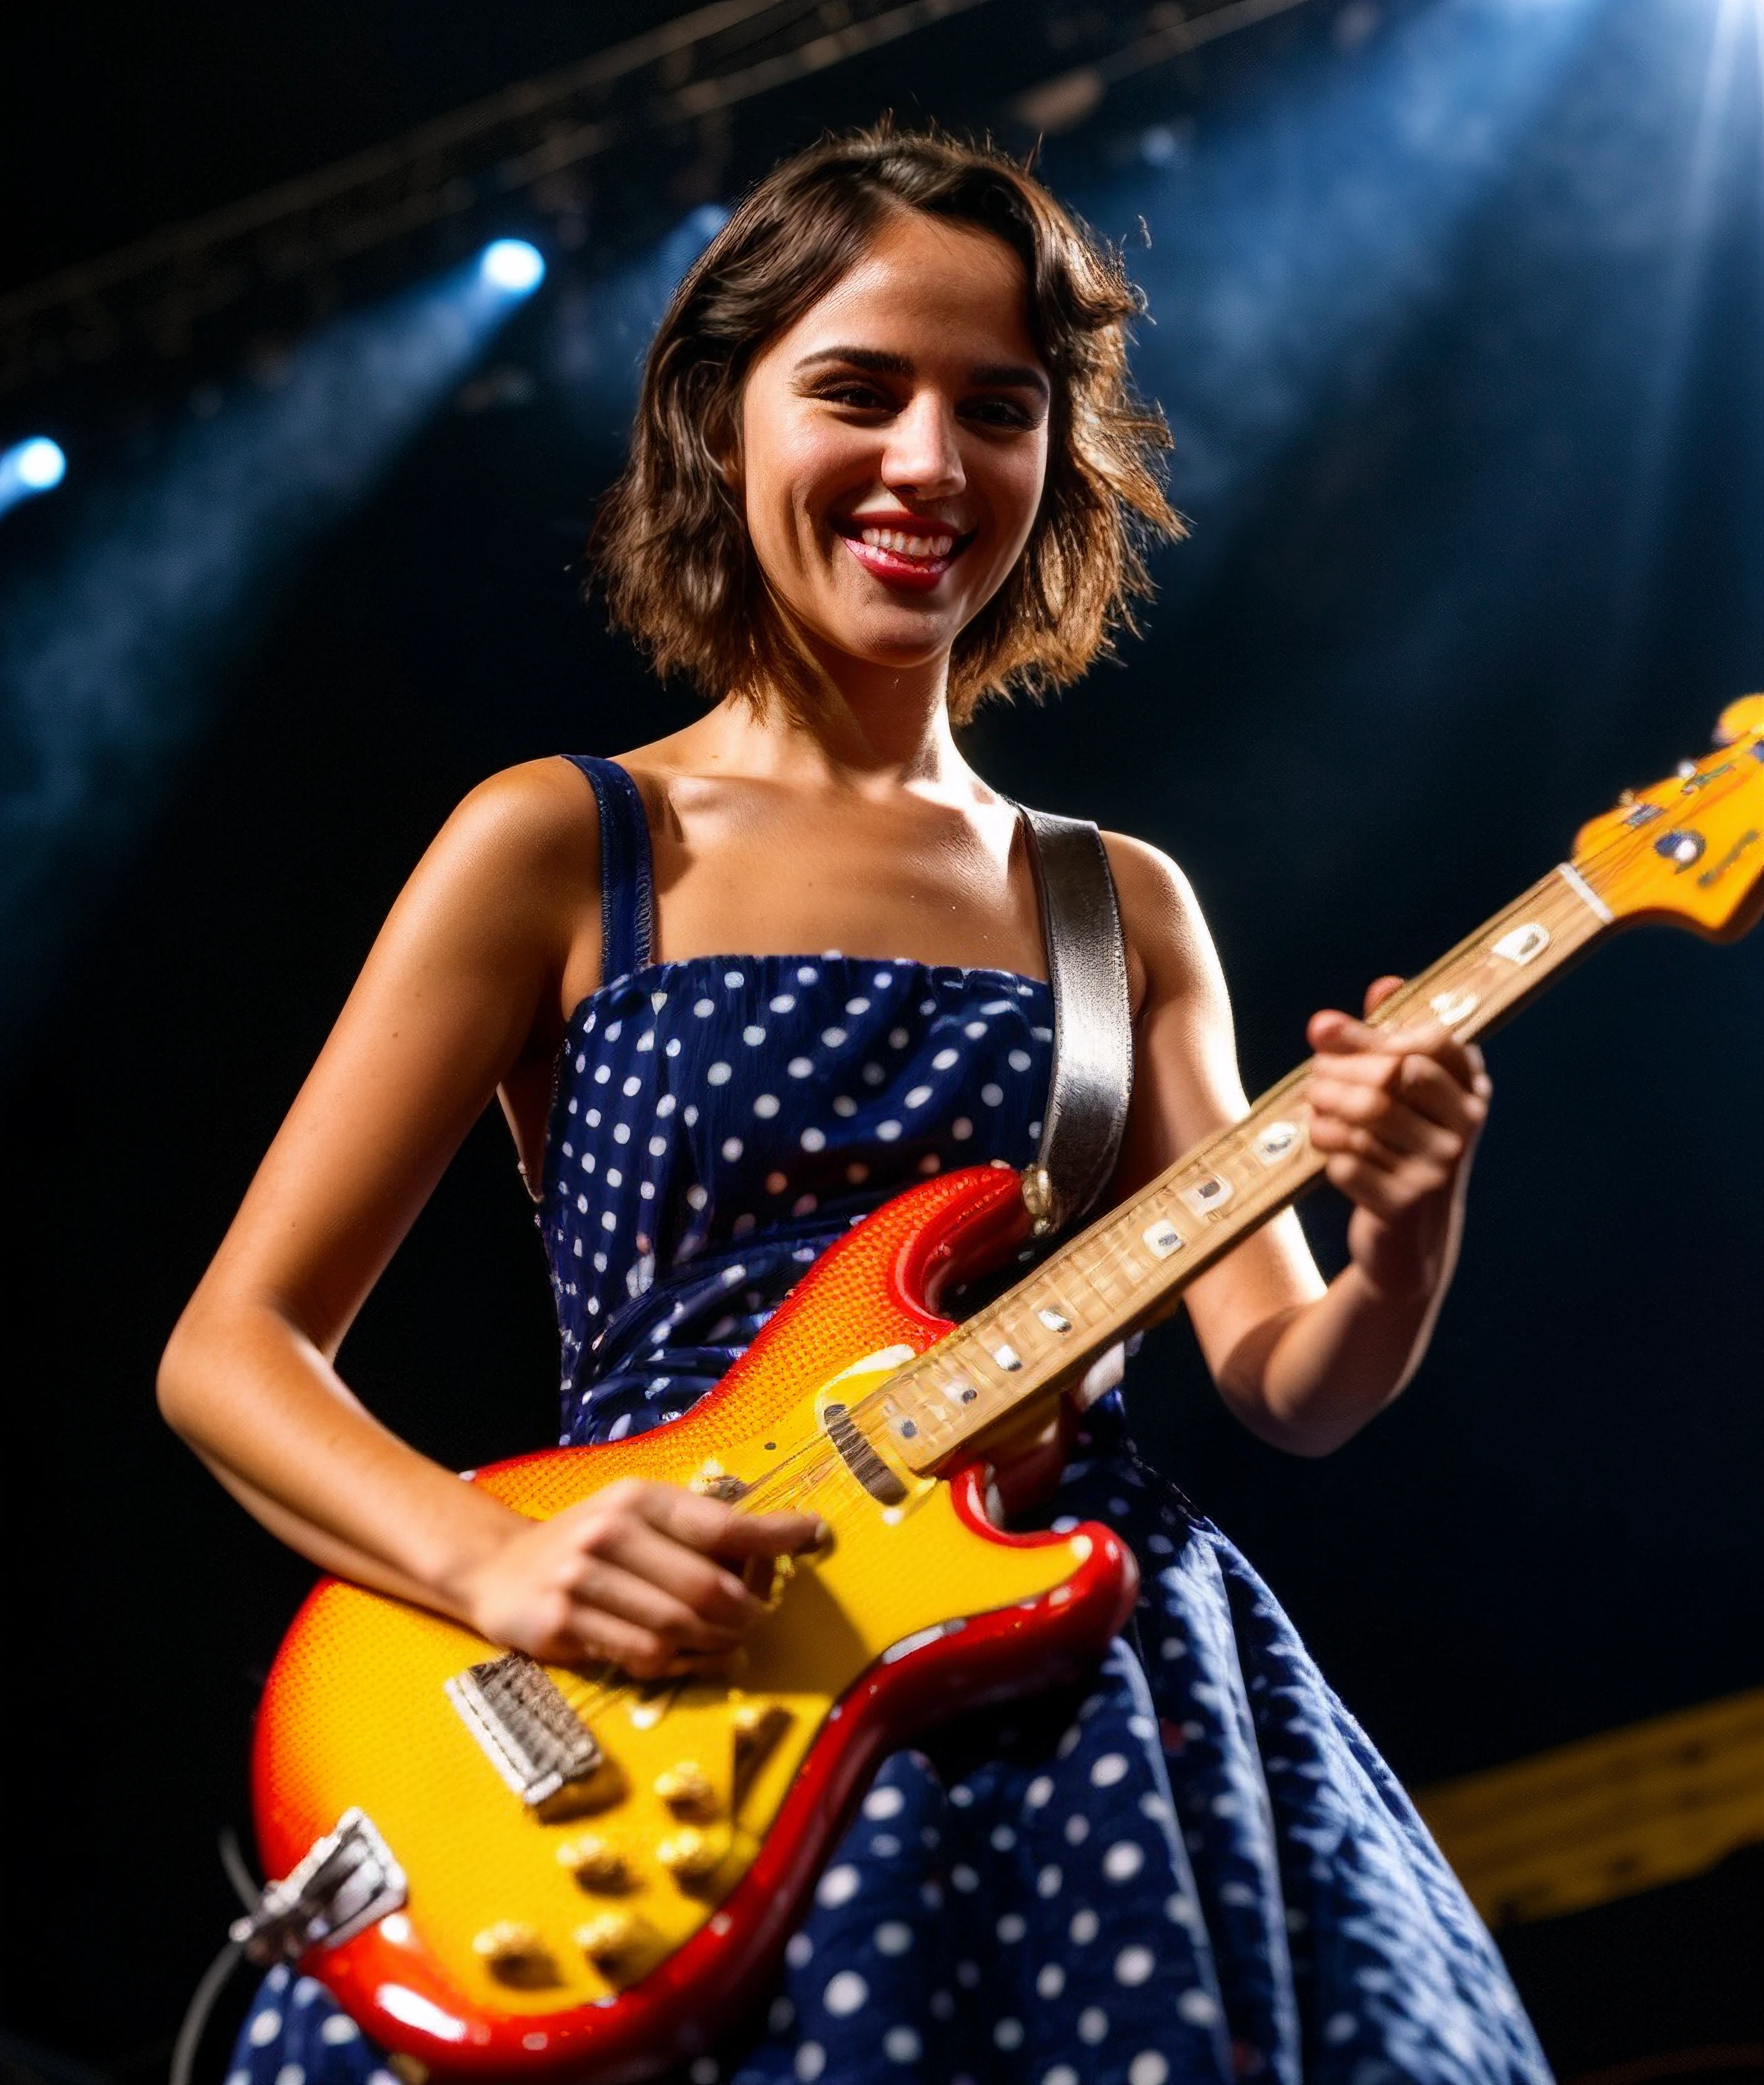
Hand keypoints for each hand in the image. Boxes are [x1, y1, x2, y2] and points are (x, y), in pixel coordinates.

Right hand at [457, 1479, 825, 1676]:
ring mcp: (581, 1581)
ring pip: (677, 1629)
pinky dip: (678, 1663)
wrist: (499, 1568)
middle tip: (758, 1619)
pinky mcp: (563, 1627)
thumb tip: (774, 1545)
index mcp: (637, 1498)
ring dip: (716, 1643)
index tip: (813, 1533)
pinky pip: (643, 1657)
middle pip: (706, 1588)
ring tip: (728, 1641)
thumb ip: (694, 1530)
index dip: (774, 1534)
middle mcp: (609, 1533)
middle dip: (746, 1611)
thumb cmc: (589, 1542)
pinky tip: (686, 1655)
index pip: (720, 1523)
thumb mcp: (636, 1516)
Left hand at [1305, 977, 1491, 1303]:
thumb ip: (1390, 1035)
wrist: (1409, 1240)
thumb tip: (1385, 983)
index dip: (1370, 1032)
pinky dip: (1325, 1147)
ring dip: (1324, 1103)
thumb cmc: (1401, 1146)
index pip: (1432, 1040)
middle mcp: (1466, 1126)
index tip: (1323, 1032)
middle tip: (1311, 1077)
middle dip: (1338, 1069)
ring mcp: (1440, 1167)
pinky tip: (1324, 1147)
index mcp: (1472, 1089)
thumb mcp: (1405, 1092)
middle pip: (1392, 1073)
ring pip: (1367, 1113)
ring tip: (1312, 1103)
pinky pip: (1348, 1158)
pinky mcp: (1406, 1203)